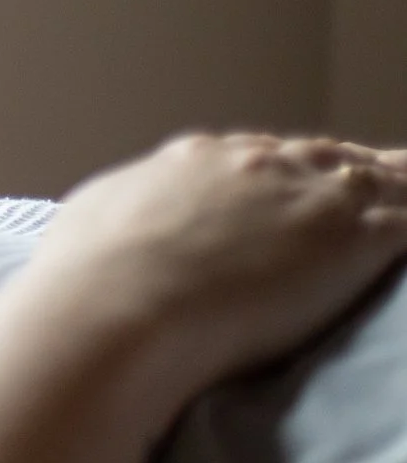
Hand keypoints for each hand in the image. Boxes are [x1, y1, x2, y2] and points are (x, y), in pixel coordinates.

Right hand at [30, 132, 406, 394]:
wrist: (116, 304)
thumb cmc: (86, 278)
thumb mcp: (92, 226)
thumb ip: (125, 217)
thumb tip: (121, 225)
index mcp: (193, 163)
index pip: (255, 157)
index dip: (280, 170)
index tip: (292, 182)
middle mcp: (255, 167)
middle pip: (322, 159)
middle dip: (349, 169)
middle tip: (377, 181)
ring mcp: (307, 198)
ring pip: (378, 181)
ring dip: (402, 187)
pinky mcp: (353, 238)